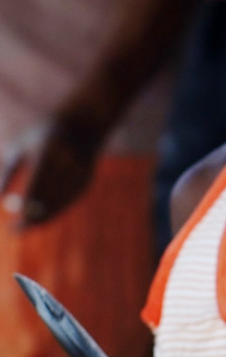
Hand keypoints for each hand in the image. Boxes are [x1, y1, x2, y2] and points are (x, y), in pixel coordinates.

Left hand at [0, 113, 105, 227]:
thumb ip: (8, 174)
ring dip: (43, 214)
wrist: (81, 127)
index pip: (35, 188)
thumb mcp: (19, 149)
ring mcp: (79, 174)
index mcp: (46, 153)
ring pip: (59, 205)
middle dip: (33, 219)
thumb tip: (0, 200)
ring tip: (27, 220)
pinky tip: (44, 208)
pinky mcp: (87, 181)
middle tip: (17, 230)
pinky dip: (55, 207)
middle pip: (50, 201)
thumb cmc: (40, 138)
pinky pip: (68, 202)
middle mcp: (66, 165)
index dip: (25, 209)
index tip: (13, 226)